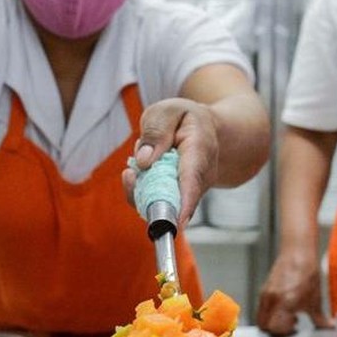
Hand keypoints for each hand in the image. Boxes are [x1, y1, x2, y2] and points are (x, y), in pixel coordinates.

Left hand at [121, 98, 217, 225]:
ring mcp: (192, 191)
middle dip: (147, 192)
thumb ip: (156, 132)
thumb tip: (143, 162)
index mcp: (199, 149)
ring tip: (143, 157)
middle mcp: (201, 177)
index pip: (192, 180)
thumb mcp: (167, 112)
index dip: (183, 203)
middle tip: (130, 173)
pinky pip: (157, 202)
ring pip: (162, 202)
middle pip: (174, 199)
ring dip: (143, 185)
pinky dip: (143, 188)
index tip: (175, 224)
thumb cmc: (183, 119)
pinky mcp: (181, 198)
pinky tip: (144, 169)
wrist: (205, 129)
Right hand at [256, 248, 329, 335]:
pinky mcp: (264, 290)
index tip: (294, 331)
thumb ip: (320, 318)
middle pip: (263, 326)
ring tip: (287, 318)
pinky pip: (262, 308)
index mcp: (285, 303)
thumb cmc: (306, 273)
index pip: (274, 328)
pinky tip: (284, 308)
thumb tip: (327, 328)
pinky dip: (270, 313)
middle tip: (289, 328)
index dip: (284, 333)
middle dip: (275, 331)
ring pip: (261, 318)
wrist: (298, 254)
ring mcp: (266, 295)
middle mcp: (272, 300)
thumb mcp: (316, 299)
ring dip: (272, 322)